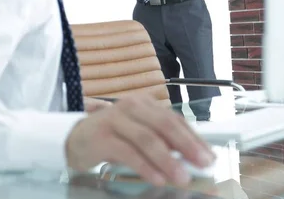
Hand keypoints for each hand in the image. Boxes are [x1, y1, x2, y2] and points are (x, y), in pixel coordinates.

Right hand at [65, 94, 214, 186]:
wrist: (73, 139)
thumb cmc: (112, 137)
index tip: (209, 156)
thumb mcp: (139, 134)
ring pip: (148, 139)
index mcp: (145, 104)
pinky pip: (128, 152)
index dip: (194, 138)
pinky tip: (158, 178)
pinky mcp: (102, 136)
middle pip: (165, 125)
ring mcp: (115, 119)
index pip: (175, 119)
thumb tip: (193, 157)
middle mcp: (132, 106)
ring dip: (168, 160)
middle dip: (187, 146)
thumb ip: (162, 141)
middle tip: (203, 164)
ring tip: (182, 177)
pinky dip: (145, 166)